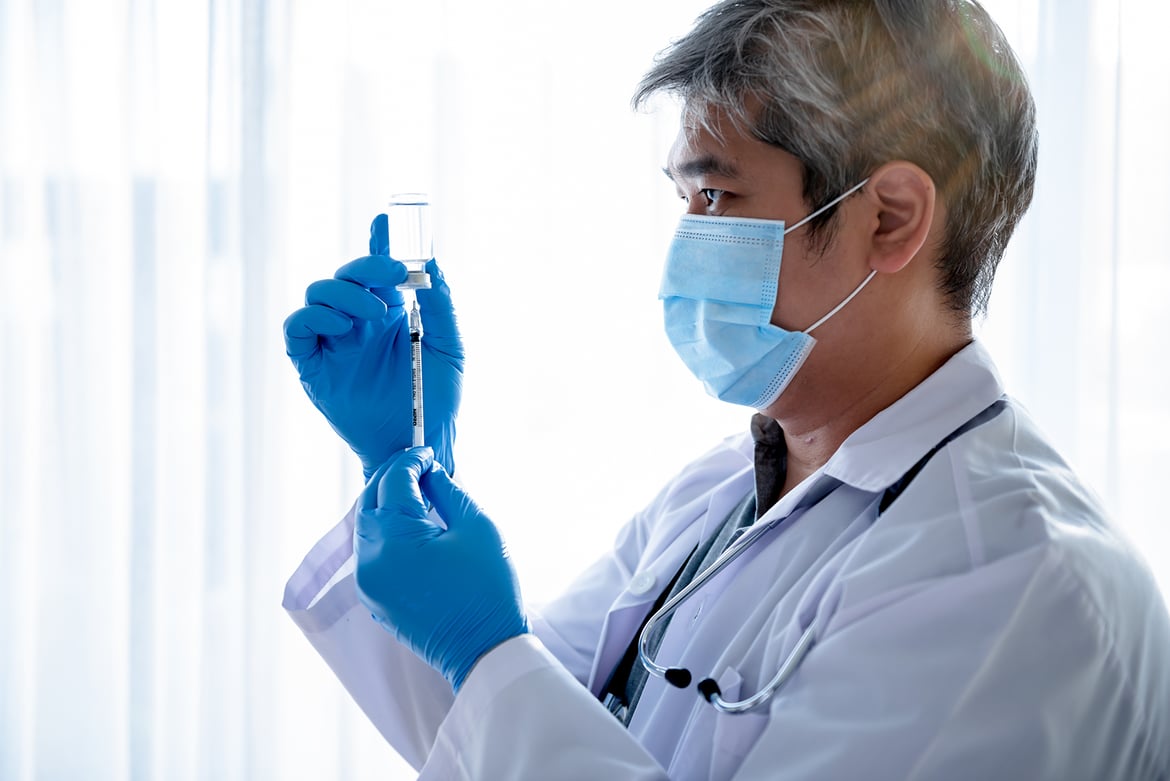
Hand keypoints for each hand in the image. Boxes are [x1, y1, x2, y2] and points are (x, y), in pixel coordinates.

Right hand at [283, 215, 463, 477]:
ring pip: (318, 295)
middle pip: (345, 275)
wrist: (418, 440)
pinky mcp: (312, 366)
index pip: (377, 268)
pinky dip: (313, 318)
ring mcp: (333, 342)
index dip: (378, 242)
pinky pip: (296, 330)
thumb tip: (432, 265)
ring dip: (344, 293)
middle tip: (396, 273)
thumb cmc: (436, 397)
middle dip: (366, 265)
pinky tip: (342, 326)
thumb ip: (442, 307)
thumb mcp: (450, 348)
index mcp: (389, 312)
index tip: (387, 220)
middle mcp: (357, 321)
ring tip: (373, 313)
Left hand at [354, 447, 528, 690]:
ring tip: (417, 494)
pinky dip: (385, 532)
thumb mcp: (476, 526)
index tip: (429, 453)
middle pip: (369, 501)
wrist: (485, 650)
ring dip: (385, 504)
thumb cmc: (488, 587)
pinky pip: (371, 553)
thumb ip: (447, 491)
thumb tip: (430, 474)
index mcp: (395, 538)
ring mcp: (368, 582)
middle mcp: (371, 560)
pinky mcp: (374, 598)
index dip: (411, 460)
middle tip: (420, 467)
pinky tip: (410, 526)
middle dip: (392, 478)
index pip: (393, 481)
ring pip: (365, 527)